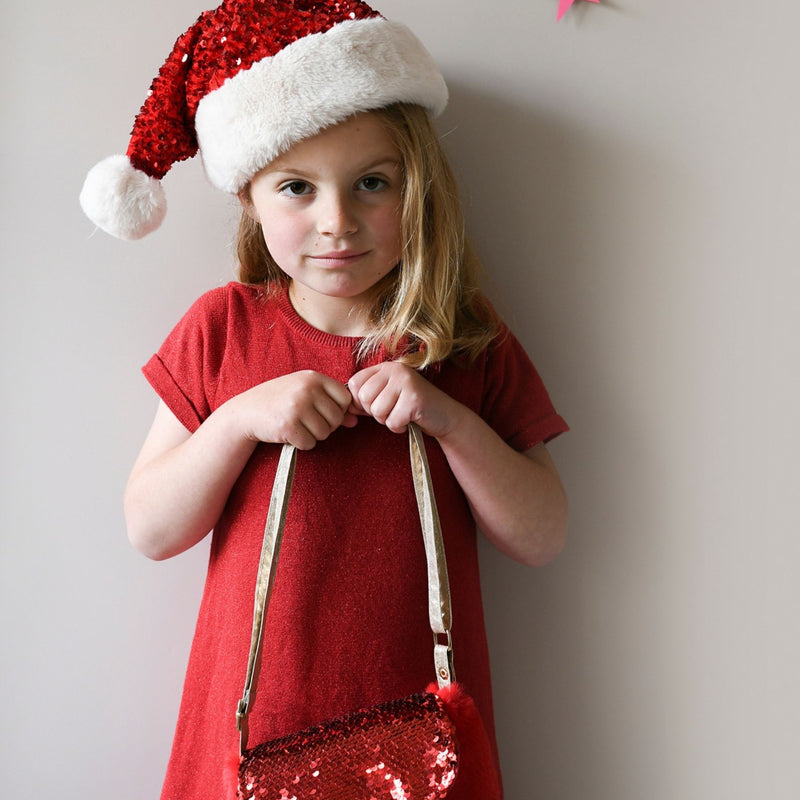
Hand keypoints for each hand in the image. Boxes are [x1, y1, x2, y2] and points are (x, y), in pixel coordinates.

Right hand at [230, 370, 356, 449]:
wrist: (246, 412)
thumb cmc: (280, 401)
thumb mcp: (305, 395)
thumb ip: (331, 404)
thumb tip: (355, 420)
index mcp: (313, 377)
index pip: (345, 398)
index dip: (337, 410)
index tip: (321, 412)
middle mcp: (307, 389)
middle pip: (337, 418)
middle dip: (325, 425)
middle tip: (305, 421)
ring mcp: (297, 407)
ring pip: (325, 433)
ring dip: (312, 435)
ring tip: (296, 425)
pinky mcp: (288, 425)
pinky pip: (310, 443)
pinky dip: (301, 443)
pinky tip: (288, 433)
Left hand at [347, 362, 458, 436]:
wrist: (445, 416)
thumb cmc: (411, 408)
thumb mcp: (386, 397)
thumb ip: (366, 398)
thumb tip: (345, 407)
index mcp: (385, 367)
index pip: (355, 383)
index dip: (360, 401)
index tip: (375, 406)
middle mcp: (395, 370)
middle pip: (364, 397)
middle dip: (375, 412)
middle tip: (392, 411)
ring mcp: (406, 382)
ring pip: (377, 411)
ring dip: (388, 420)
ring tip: (401, 414)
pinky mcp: (415, 399)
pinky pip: (392, 421)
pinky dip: (399, 427)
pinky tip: (410, 420)